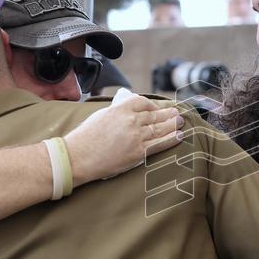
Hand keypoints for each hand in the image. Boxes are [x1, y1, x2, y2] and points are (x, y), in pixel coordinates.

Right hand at [65, 96, 184, 185]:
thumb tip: (128, 112)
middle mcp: (131, 120)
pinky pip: (160, 144)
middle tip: (177, 113)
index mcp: (120, 109)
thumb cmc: (84, 137)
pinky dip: (172, 139)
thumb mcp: (101, 116)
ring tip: (181, 122)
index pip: (143, 102)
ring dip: (173, 124)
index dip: (153, 105)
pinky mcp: (138, 152)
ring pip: (160, 128)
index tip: (157, 108)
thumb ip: (117, 112)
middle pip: (155, 115)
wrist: (78, 156)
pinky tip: (179, 136)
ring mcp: (136, 136)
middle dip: (168, 114)